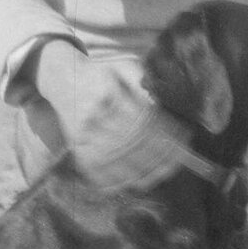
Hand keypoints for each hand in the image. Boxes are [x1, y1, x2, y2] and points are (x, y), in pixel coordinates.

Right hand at [30, 39, 189, 187]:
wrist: (63, 77)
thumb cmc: (102, 74)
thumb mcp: (123, 67)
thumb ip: (143, 83)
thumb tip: (160, 110)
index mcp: (108, 92)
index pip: (144, 120)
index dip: (166, 134)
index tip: (184, 141)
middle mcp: (94, 115)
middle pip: (133, 143)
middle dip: (160, 156)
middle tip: (179, 162)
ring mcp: (82, 134)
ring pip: (117, 160)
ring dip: (143, 171)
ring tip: (163, 173)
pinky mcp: (75, 146)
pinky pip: (96, 170)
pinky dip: (116, 179)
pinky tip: (135, 181)